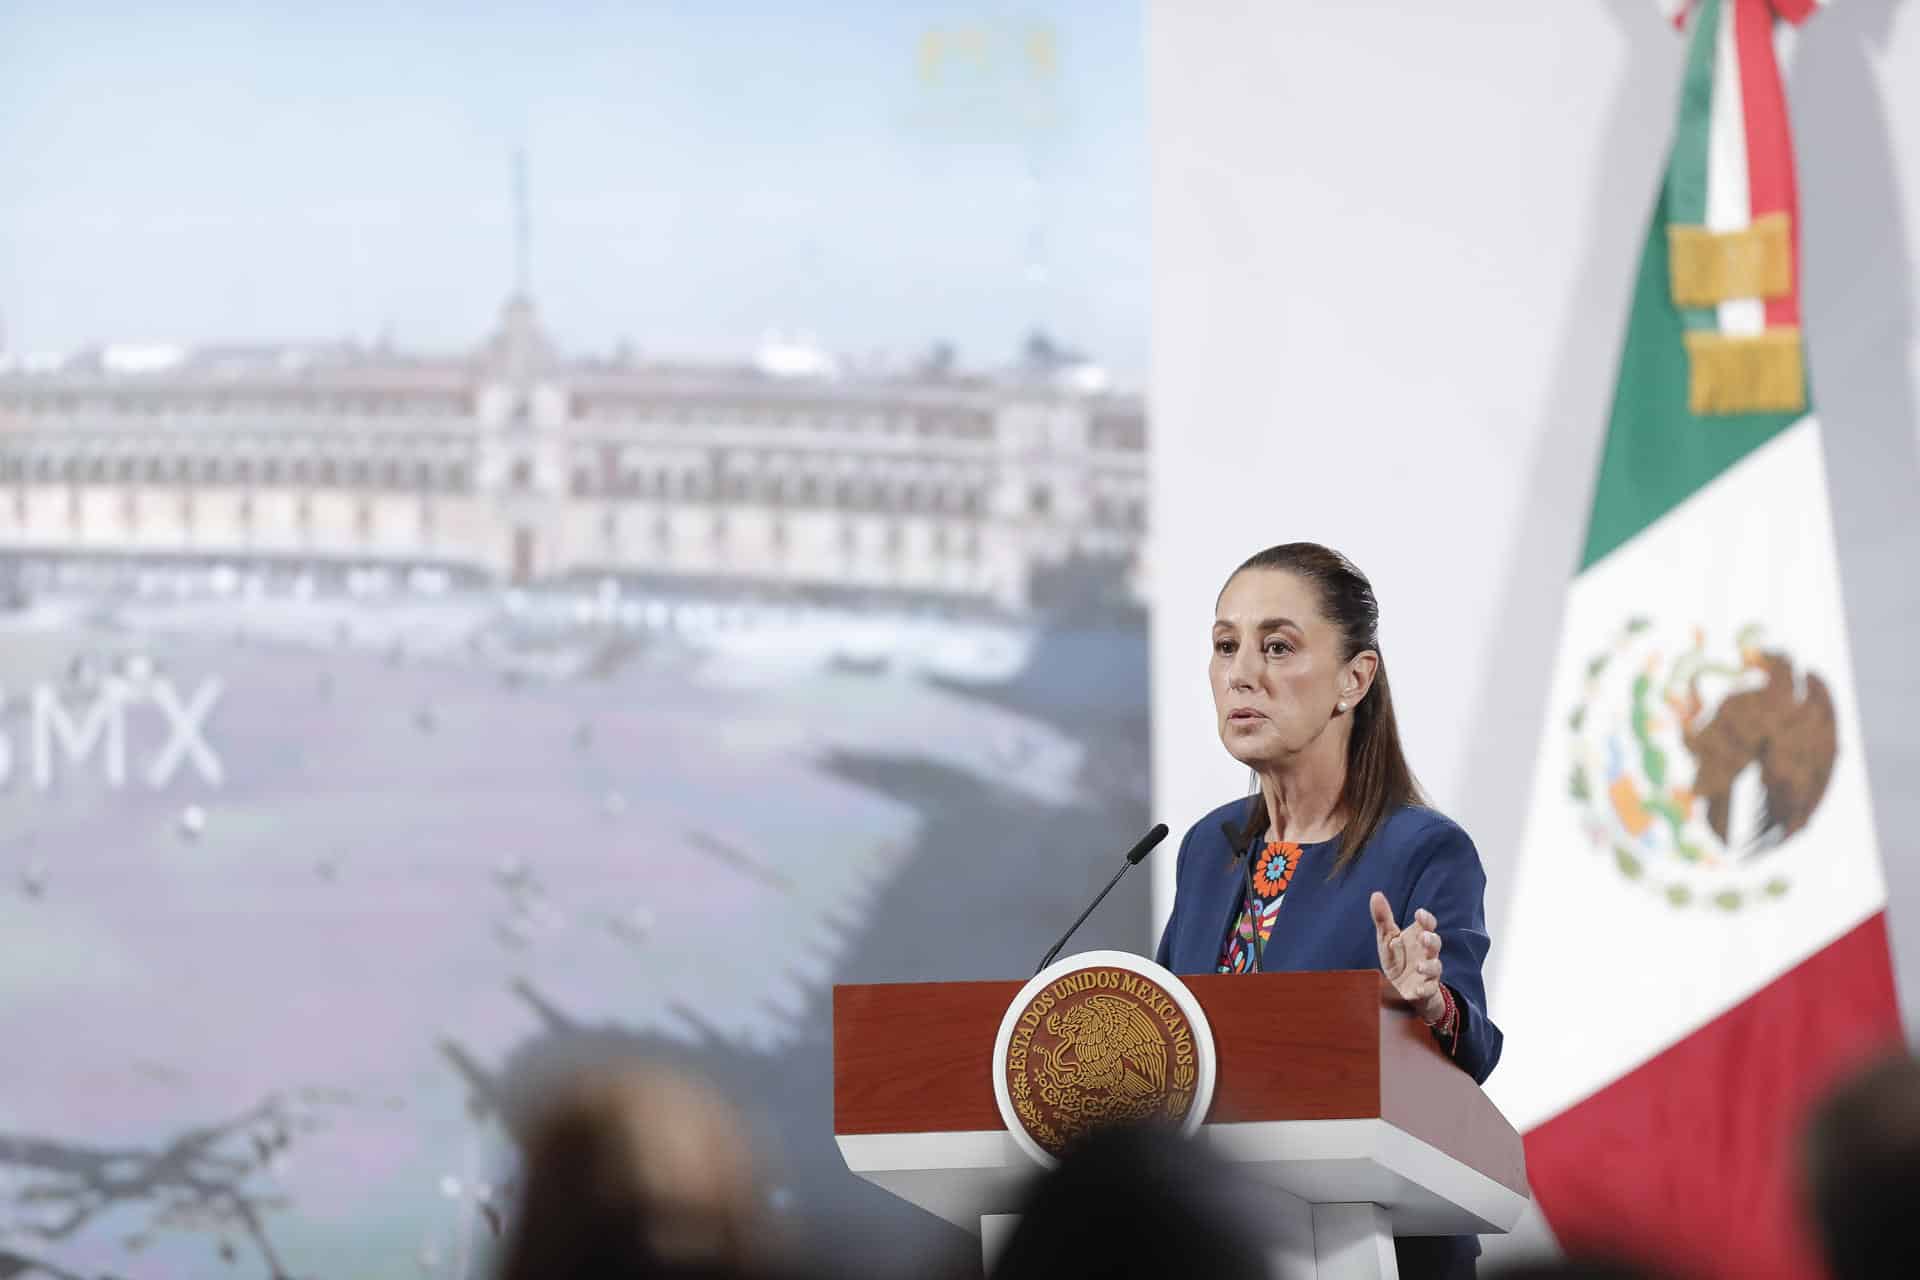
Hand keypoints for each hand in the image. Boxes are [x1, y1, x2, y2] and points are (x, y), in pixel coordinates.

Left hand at [1370, 892, 1445, 1022]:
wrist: (1401, 989)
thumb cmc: (1397, 958)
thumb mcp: (1387, 938)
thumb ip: (1383, 918)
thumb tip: (1376, 894)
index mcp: (1418, 938)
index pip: (1428, 925)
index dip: (1426, 919)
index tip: (1419, 914)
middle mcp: (1426, 954)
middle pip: (1435, 944)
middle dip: (1431, 940)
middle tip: (1423, 937)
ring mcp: (1427, 972)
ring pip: (1435, 967)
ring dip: (1429, 966)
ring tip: (1419, 966)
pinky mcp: (1424, 990)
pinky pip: (1429, 990)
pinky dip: (1424, 989)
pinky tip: (1417, 989)